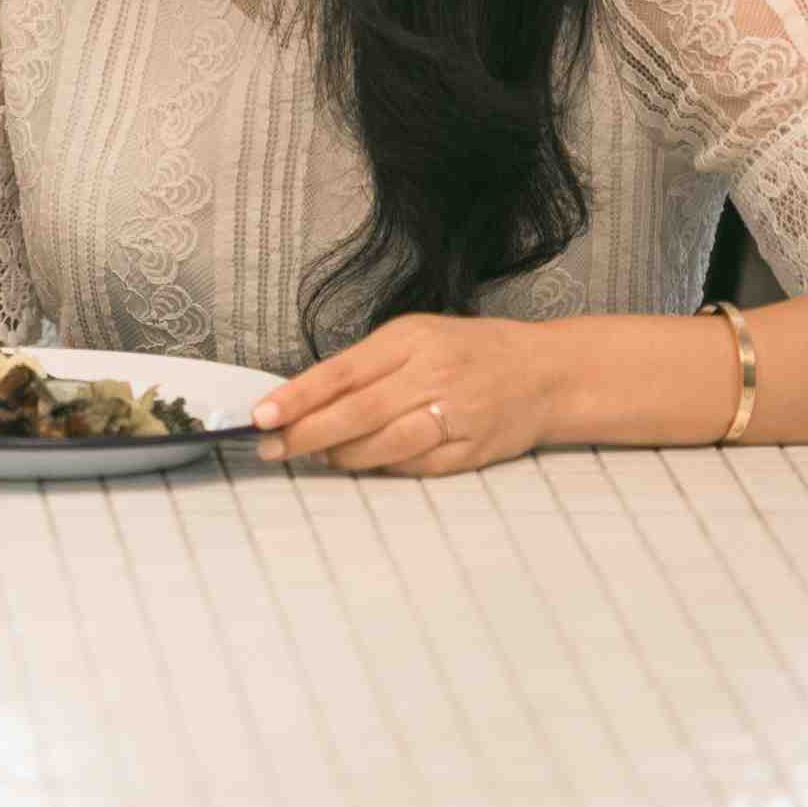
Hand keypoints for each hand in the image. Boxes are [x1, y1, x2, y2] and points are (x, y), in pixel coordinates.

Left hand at [252, 312, 562, 474]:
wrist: (546, 373)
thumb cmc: (467, 350)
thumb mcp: (413, 337)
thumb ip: (364, 365)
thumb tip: (305, 397)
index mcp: (411, 342)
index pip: (342, 372)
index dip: (298, 397)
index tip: (261, 415)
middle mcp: (433, 377)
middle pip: (358, 414)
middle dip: (307, 434)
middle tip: (272, 447)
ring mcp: (456, 417)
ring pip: (384, 446)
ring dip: (341, 456)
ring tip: (314, 455)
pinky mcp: (473, 452)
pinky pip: (416, 468)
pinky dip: (382, 469)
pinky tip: (361, 463)